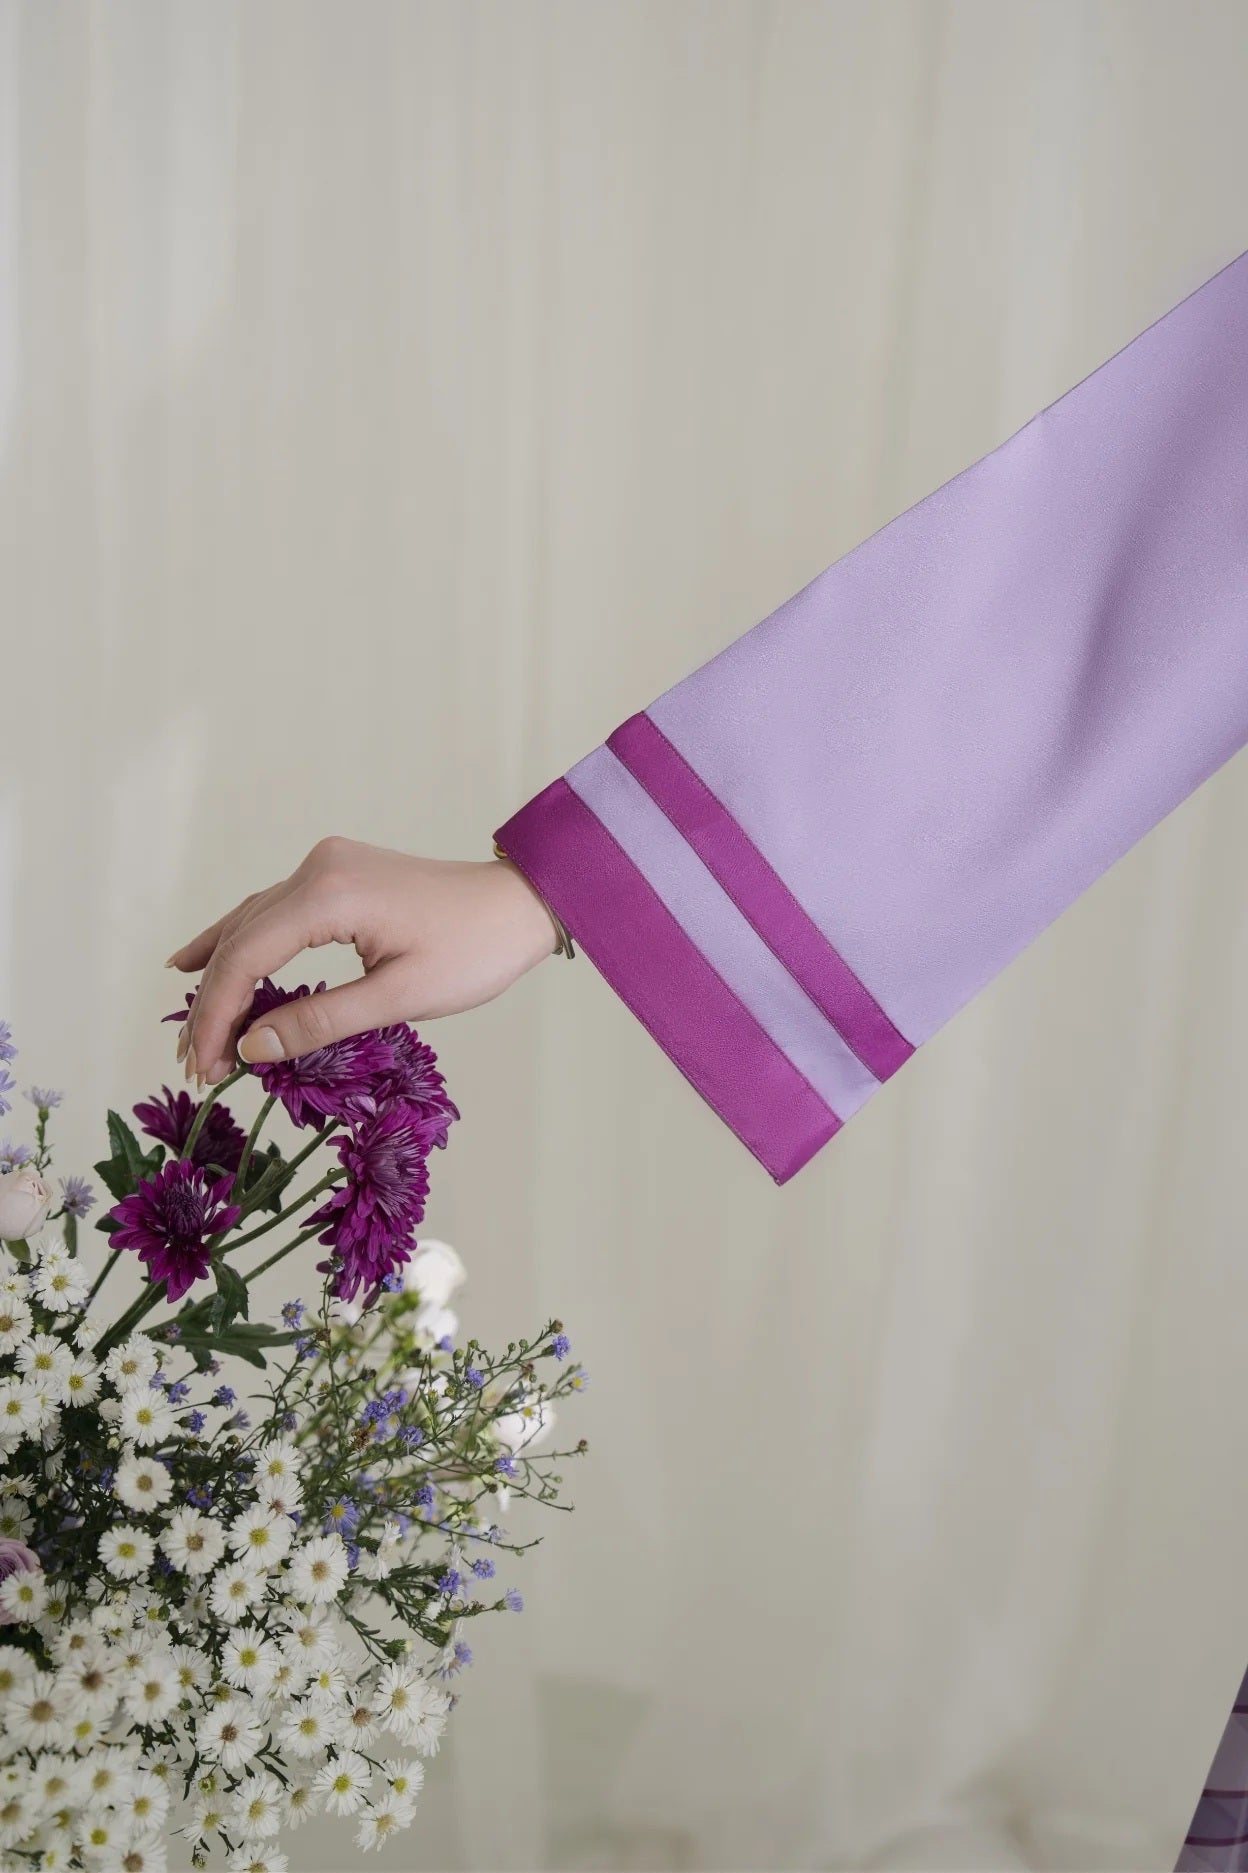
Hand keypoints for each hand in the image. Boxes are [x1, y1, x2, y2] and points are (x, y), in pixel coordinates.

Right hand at [166, 838, 560, 1084]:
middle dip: (212, 1005)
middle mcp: (318, 868)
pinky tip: (201, 959)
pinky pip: (272, 912)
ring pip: (250, 923)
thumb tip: (250, 1050)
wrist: (520, 905)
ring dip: (220, 976)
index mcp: (330, 894)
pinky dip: (240, 944)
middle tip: (193, 1065)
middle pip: (240, 940)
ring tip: (191, 1030)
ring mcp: (326, 865)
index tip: (204, 1068)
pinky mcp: (337, 874)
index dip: (216, 1015)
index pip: (246, 958)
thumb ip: (320, 1022)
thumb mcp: (399, 997)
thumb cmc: (474, 952)